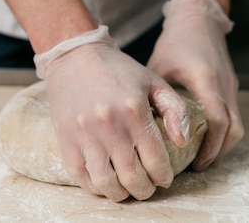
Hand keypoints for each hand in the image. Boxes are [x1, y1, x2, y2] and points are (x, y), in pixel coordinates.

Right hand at [41, 30, 190, 201]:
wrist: (76, 55)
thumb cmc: (118, 69)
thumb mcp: (153, 80)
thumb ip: (174, 109)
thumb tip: (182, 141)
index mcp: (134, 110)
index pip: (156, 160)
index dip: (163, 176)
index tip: (164, 178)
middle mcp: (110, 124)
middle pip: (132, 178)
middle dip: (144, 190)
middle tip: (147, 188)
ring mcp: (85, 134)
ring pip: (106, 183)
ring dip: (120, 194)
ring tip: (127, 189)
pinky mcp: (66, 139)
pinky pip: (81, 176)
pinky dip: (95, 186)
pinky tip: (104, 181)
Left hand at [147, 0, 243, 170]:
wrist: (198, 17)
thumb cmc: (177, 39)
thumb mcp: (159, 65)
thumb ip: (153, 94)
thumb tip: (140, 124)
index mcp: (205, 79)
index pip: (217, 120)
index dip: (209, 146)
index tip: (195, 162)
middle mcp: (223, 84)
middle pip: (234, 129)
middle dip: (218, 151)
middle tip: (198, 165)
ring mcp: (230, 84)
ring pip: (237, 124)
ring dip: (223, 143)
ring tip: (202, 155)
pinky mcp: (230, 84)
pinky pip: (233, 114)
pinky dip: (223, 129)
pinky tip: (204, 134)